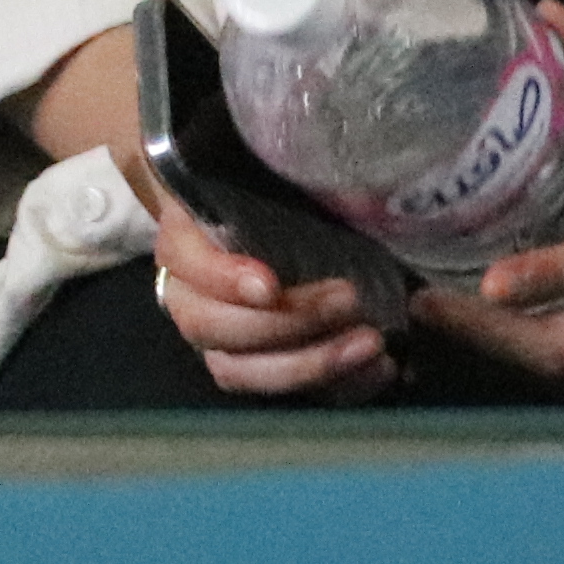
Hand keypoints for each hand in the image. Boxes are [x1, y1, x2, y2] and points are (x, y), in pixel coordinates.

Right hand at [112, 144, 395, 401]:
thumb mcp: (268, 171)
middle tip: (349, 299)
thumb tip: (330, 168)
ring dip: (309, 364)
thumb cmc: (269, 188)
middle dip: (286, 322)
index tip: (269, 285)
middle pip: (212, 328)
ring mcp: (220, 341)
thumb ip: (277, 170)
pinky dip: (334, 388)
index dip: (223, 278)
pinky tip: (380, 369)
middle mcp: (189, 297)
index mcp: (183, 238)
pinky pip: (284, 396)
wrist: (273, 219)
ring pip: (240, 372)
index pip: (185, 263)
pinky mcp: (258, 370)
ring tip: (371, 343)